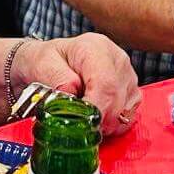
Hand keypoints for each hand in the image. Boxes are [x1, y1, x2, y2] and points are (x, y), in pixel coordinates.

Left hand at [15, 33, 141, 135]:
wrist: (53, 61)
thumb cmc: (48, 61)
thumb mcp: (42, 64)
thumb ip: (58, 78)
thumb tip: (72, 93)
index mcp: (95, 48)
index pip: (105, 84)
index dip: (95, 109)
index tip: (80, 123)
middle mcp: (117, 59)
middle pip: (117, 100)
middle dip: (97, 120)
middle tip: (78, 125)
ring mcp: (127, 75)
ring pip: (125, 111)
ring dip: (104, 123)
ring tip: (84, 116)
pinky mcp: (131, 90)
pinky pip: (128, 116)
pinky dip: (111, 123)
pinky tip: (95, 115)